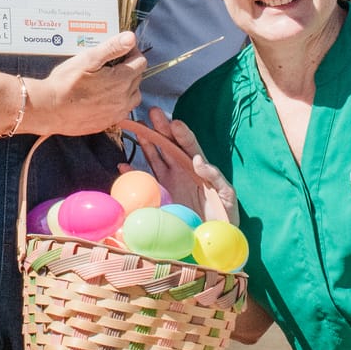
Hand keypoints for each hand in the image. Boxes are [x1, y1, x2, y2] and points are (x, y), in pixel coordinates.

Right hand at [30, 33, 145, 135]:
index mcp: (122, 79)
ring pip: (134, 96)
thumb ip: (112, 48)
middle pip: (138, 77)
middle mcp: (124, 98)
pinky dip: (120, 101)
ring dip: (128, 85)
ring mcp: (117, 112)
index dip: (133, 51)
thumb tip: (131, 38)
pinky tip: (105, 96)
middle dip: (130, 66)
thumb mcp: (88, 59)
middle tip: (112, 62)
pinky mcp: (108, 122)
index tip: (122, 48)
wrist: (49, 109)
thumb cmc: (65, 83)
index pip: (141, 61)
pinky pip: (123, 110)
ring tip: (111, 80)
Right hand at [124, 107, 238, 225]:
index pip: (189, 145)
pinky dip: (132, 174)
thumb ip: (215, 176)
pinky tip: (123, 166)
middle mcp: (182, 170)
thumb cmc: (225, 214)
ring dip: (147, 142)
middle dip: (161, 128)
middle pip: (170, 145)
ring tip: (138, 127)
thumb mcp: (227, 194)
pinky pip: (145, 181)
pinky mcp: (160, 195)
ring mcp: (170, 181)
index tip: (174, 123)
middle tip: (153, 112)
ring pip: (156, 157)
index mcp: (199, 167)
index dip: (182, 133)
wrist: (212, 237)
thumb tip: (198, 160)